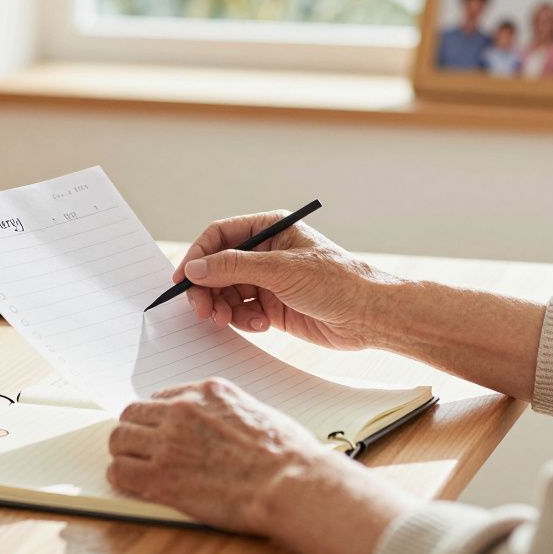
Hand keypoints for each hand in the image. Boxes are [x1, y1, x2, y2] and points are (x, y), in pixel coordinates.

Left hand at [106, 377, 335, 534]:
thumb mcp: (257, 411)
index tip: (160, 429)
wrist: (289, 481)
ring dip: (124, 451)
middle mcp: (182, 411)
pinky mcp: (161, 478)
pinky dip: (121, 476)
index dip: (159, 416)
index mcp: (207, 391)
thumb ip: (226, 413)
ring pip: (120, 439)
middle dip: (136, 429)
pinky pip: (121, 471)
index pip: (162, 397)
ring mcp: (168, 444)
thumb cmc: (287, 453)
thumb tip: (218, 425)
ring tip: (132, 464)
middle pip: (134, 413)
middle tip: (141, 447)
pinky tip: (129, 481)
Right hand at [175, 211, 390, 349]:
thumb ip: (233, 267)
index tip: (182, 279)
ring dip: (224, 307)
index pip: (220, 235)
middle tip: (202, 310)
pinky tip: (259, 324)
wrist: (369, 316)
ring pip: (227, 291)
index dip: (198, 255)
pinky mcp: (273, 306)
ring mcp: (269, 280)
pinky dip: (242, 319)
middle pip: (218, 267)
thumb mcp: (280, 270)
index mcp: (270, 229)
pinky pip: (242, 310)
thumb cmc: (337, 282)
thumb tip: (194, 267)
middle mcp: (266, 252)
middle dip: (208, 288)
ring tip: (229, 321)